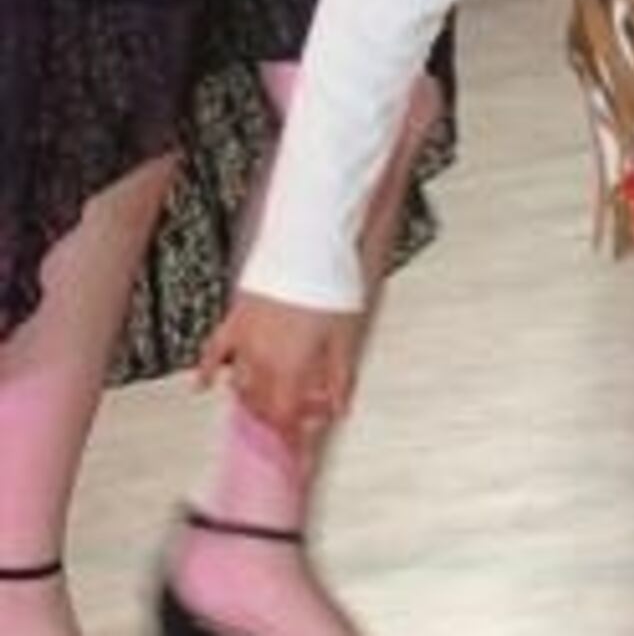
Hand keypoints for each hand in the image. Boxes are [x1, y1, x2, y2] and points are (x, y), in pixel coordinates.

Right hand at [200, 292, 363, 453]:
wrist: (305, 249)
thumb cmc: (329, 287)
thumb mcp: (346, 337)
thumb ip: (340, 378)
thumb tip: (340, 409)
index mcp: (292, 369)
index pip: (288, 421)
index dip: (292, 446)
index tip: (294, 467)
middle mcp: (263, 361)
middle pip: (264, 406)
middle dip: (279, 422)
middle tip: (294, 427)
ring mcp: (243, 342)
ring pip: (241, 386)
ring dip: (254, 401)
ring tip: (269, 407)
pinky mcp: (233, 321)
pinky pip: (212, 353)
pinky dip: (207, 372)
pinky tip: (203, 385)